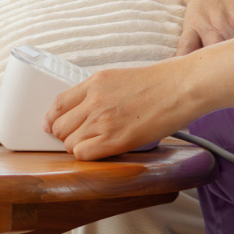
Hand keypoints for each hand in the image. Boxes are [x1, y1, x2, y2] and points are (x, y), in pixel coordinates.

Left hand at [44, 58, 197, 160]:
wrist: (181, 87)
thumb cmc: (159, 82)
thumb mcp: (120, 77)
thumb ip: (99, 92)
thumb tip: (85, 109)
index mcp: (95, 82)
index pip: (58, 104)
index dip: (52, 119)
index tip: (53, 126)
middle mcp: (94, 100)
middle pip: (60, 126)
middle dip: (66, 135)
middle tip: (79, 138)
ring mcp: (103, 120)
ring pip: (69, 143)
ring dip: (78, 147)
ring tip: (96, 145)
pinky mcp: (115, 139)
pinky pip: (83, 155)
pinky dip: (88, 157)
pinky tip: (102, 151)